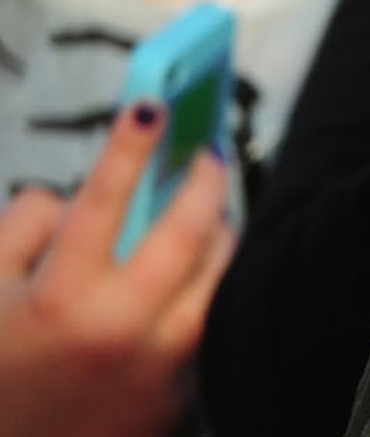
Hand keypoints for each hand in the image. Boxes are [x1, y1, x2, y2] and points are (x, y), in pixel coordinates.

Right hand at [0, 103, 235, 436]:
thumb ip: (18, 233)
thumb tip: (65, 194)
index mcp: (58, 300)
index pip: (101, 200)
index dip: (128, 145)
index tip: (150, 106)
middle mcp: (116, 329)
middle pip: (189, 231)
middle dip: (204, 180)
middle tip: (203, 153)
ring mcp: (156, 364)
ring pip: (219, 273)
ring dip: (220, 232)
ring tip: (209, 209)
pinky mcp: (179, 393)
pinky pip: (210, 321)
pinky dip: (207, 288)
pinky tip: (199, 271)